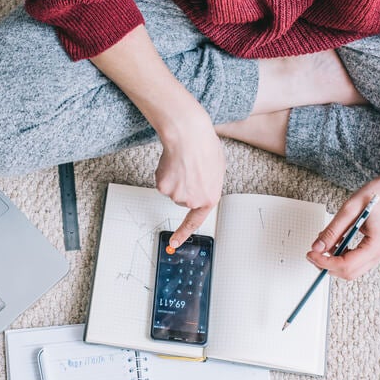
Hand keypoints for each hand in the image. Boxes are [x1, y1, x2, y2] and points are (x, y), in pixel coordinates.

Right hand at [155, 108, 225, 247]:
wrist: (189, 136)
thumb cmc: (205, 147)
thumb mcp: (217, 169)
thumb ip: (208, 184)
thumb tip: (200, 187)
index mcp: (210, 198)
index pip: (195, 221)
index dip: (183, 233)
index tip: (173, 243)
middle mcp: (193, 201)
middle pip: (182, 199)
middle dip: (185, 185)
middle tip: (190, 168)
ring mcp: (177, 195)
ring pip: (172, 190)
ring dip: (176, 178)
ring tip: (184, 162)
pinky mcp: (163, 187)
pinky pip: (162, 182)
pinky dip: (165, 173)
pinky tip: (173, 162)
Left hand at [307, 177, 379, 279]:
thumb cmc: (379, 194)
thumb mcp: (350, 209)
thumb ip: (332, 231)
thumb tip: (317, 247)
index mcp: (377, 245)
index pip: (346, 265)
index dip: (324, 262)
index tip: (310, 254)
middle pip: (349, 272)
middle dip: (328, 265)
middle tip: (313, 252)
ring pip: (353, 269)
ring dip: (335, 261)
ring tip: (324, 245)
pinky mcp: (378, 249)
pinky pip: (358, 261)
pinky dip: (343, 256)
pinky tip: (336, 243)